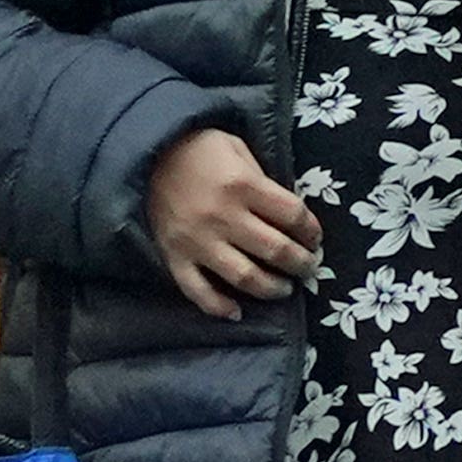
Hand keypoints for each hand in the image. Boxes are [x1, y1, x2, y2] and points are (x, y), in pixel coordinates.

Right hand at [144, 126, 320, 320]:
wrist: (147, 154)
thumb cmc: (200, 149)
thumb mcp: (238, 148)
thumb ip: (264, 180)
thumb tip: (289, 214)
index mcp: (243, 185)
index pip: (292, 215)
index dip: (311, 230)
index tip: (315, 238)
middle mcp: (223, 216)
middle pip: (276, 250)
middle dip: (301, 263)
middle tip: (309, 267)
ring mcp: (198, 241)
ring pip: (244, 277)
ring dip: (271, 288)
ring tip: (284, 289)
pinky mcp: (175, 256)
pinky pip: (198, 290)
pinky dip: (218, 306)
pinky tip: (237, 312)